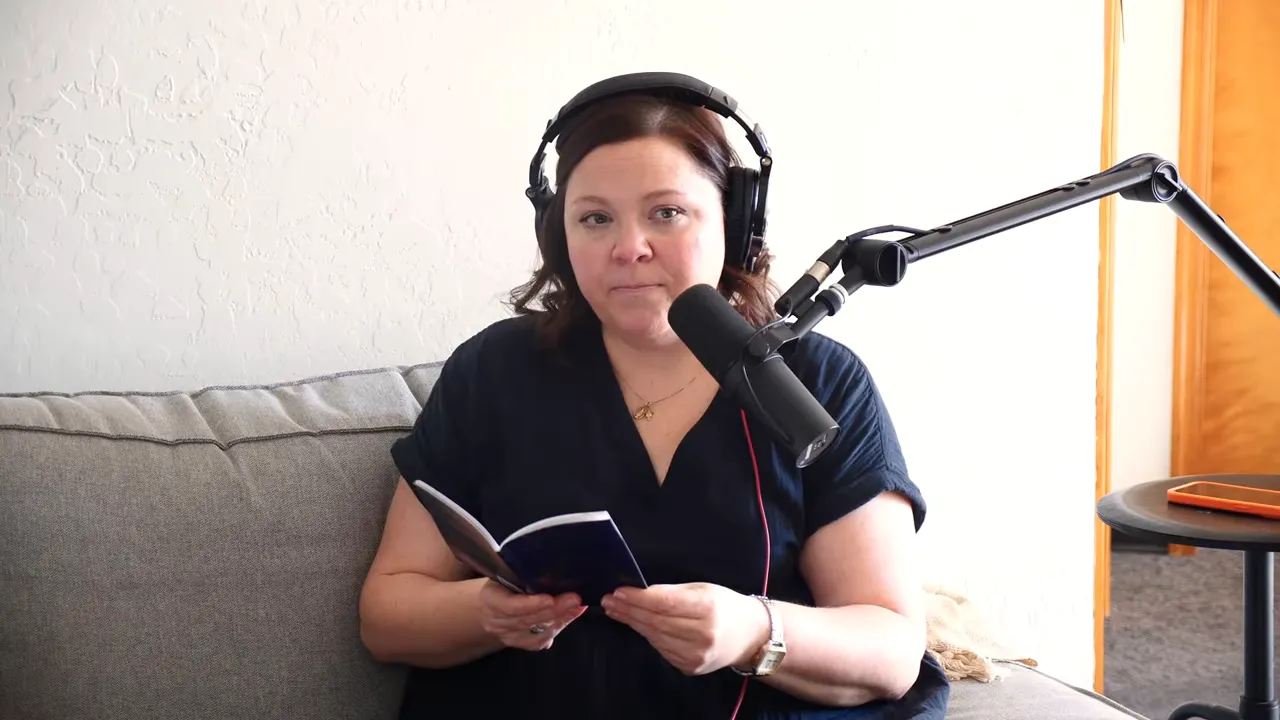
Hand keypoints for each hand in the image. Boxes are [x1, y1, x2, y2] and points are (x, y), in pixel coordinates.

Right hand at [476, 580, 585, 650]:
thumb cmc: (501, 583)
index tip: (549, 599)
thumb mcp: (505, 573)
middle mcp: (498, 622)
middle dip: (555, 610)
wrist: (488, 607)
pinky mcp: (521, 644)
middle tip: (574, 599)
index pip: (509, 606)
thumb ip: (522, 573)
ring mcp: (509, 636)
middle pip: (528, 620)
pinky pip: (541, 641)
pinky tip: (571, 616)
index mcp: (491, 600)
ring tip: (577, 607)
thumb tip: (552, 566)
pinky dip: (558, 628)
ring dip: (561, 619)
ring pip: (537, 633)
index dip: (530, 605)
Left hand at [601, 583, 769, 675]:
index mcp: (708, 609)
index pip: (664, 604)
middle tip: (609, 600)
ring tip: (617, 610)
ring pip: (655, 637)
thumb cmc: (726, 606)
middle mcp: (702, 635)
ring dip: (633, 623)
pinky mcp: (690, 668)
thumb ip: (672, 591)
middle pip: (656, 622)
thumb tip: (641, 592)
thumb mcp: (703, 589)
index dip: (638, 598)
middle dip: (629, 610)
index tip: (619, 591)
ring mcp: (696, 656)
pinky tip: (637, 624)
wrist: (751, 636)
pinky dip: (647, 635)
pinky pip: (661, 649)